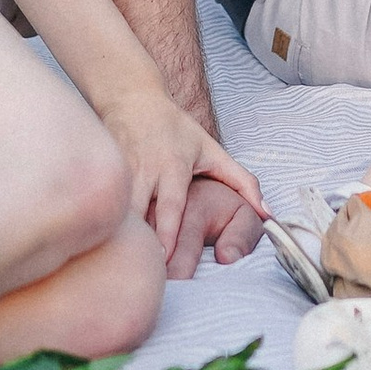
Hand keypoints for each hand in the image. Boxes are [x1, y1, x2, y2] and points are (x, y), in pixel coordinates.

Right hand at [107, 86, 258, 280]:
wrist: (131, 99)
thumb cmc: (175, 129)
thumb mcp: (212, 150)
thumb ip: (243, 182)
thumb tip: (268, 214)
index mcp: (173, 166)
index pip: (170, 205)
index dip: (168, 231)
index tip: (166, 257)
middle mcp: (145, 169)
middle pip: (138, 210)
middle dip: (140, 240)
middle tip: (143, 270)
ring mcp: (120, 171)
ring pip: (116, 209)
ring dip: (121, 234)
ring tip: (124, 263)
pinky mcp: (102, 172)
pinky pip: (102, 202)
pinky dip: (104, 222)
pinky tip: (106, 243)